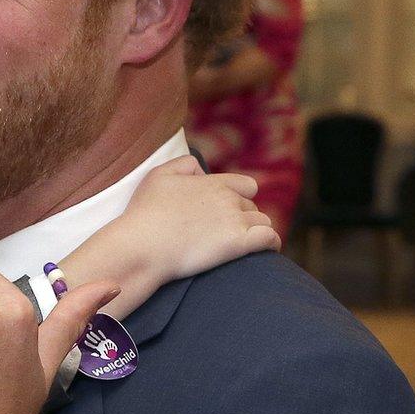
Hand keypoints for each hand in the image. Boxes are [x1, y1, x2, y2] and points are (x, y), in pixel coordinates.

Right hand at [62, 156, 278, 319]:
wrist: (142, 245)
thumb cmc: (145, 213)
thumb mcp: (157, 175)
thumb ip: (184, 164)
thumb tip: (202, 170)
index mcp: (212, 183)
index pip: (246, 186)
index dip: (239, 197)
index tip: (227, 210)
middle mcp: (227, 199)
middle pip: (252, 206)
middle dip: (243, 216)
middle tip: (225, 231)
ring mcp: (235, 221)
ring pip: (263, 221)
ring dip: (256, 230)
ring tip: (244, 242)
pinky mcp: (238, 244)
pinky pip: (270, 238)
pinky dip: (271, 243)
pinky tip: (266, 249)